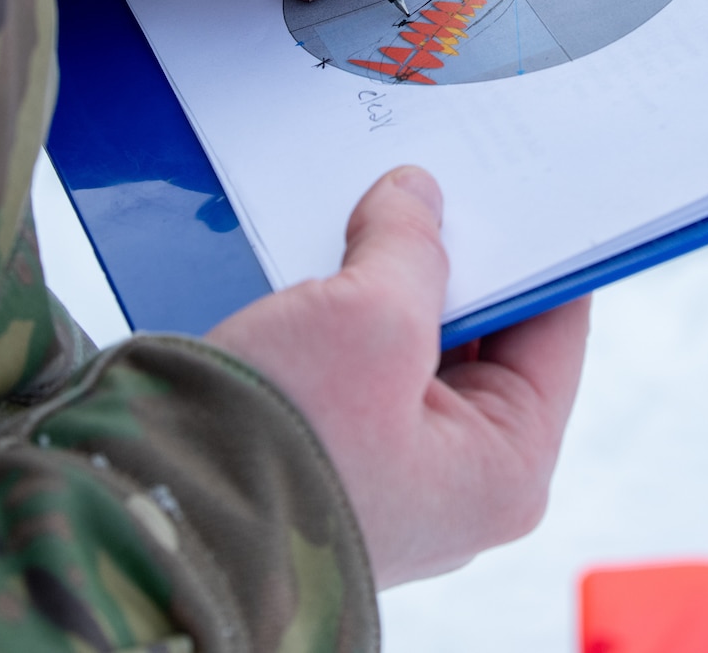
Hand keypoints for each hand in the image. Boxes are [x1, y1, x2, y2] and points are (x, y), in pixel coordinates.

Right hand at [207, 167, 590, 586]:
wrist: (152, 526)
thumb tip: (415, 197)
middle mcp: (453, 481)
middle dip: (448, 261)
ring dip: (380, 283)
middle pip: (480, 334)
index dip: (538, 247)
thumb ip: (409, 246)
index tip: (521, 183)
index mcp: (504, 469)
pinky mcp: (318, 455)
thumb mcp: (368, 319)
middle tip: (429, 187)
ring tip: (363, 219)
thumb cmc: (273, 455)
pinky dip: (332, 314)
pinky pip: (348, 366)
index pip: (555, 328)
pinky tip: (309, 265)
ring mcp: (384, 472)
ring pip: (406, 344)